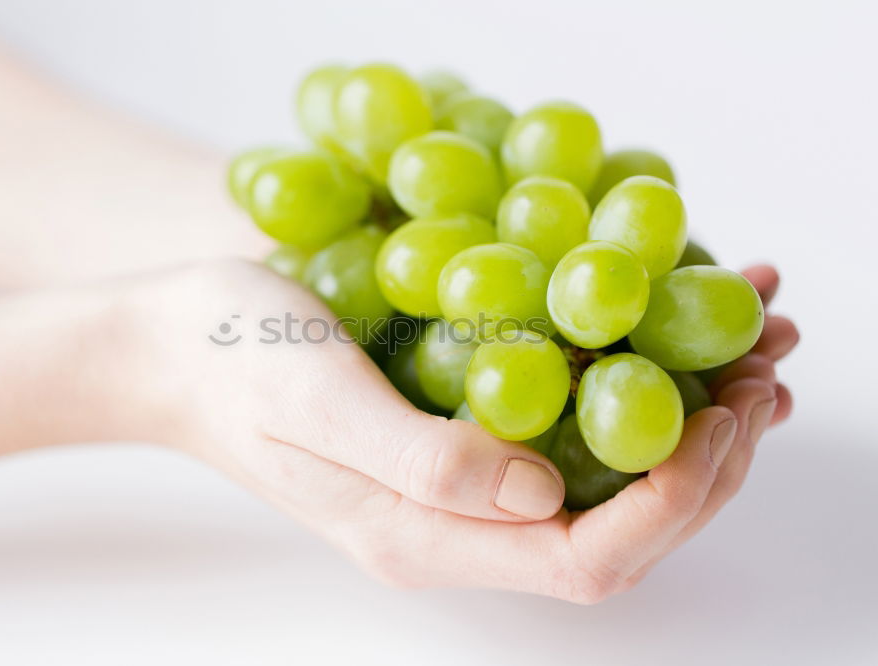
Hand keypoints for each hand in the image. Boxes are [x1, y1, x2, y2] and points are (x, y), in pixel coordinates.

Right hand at [113, 259, 796, 603]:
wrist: (169, 341)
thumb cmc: (229, 357)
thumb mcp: (315, 398)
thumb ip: (421, 459)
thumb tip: (543, 488)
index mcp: (418, 537)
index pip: (582, 559)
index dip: (671, 498)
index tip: (720, 409)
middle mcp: (450, 526)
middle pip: (617, 532)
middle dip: (709, 459)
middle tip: (765, 362)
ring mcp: (455, 484)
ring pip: (605, 485)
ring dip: (690, 424)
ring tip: (751, 346)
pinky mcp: (454, 435)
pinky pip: (570, 433)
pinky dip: (637, 389)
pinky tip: (669, 334)